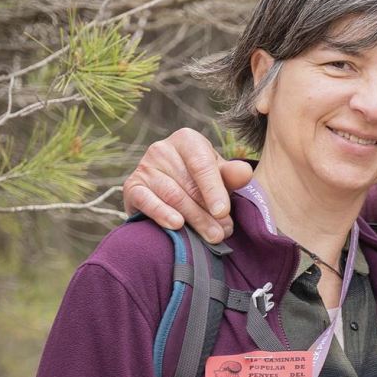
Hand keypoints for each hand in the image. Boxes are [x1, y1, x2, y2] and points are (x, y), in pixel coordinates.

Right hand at [121, 127, 253, 243]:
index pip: (202, 164)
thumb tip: (245, 173)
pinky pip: (146, 201)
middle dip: (208, 212)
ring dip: (193, 219)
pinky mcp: (132, 187)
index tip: (224, 212)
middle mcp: (162, 149)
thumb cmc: (202, 181)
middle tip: (223, 232)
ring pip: (172, 196)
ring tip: (211, 236)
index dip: (214, 190)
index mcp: (187, 140)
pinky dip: (161, 214)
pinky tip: (176, 225)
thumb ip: (231, 175)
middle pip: (188, 185)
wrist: (171, 189)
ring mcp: (144, 167)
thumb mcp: (220, 175)